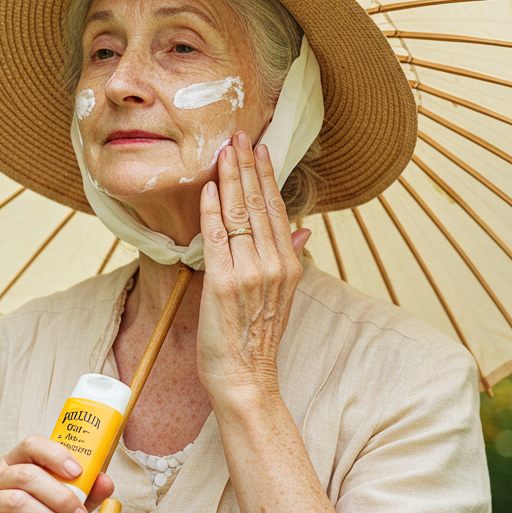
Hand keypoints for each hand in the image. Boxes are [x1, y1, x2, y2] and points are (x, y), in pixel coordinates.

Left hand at [197, 131, 309, 400]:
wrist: (245, 377)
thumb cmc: (256, 338)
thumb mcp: (282, 296)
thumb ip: (289, 257)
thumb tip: (303, 229)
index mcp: (287, 265)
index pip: (277, 209)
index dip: (267, 176)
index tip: (260, 148)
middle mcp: (272, 265)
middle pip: (259, 205)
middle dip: (248, 167)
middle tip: (239, 135)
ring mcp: (248, 273)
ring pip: (239, 215)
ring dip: (230, 179)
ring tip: (224, 150)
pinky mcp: (222, 283)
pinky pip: (216, 238)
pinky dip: (211, 211)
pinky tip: (208, 188)